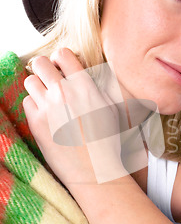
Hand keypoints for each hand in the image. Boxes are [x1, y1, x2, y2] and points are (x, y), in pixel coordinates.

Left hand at [23, 48, 125, 187]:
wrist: (94, 170)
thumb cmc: (106, 142)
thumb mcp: (110, 108)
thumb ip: (95, 88)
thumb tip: (86, 76)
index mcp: (84, 86)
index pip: (63, 54)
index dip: (60, 59)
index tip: (62, 67)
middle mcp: (64, 92)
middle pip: (40, 63)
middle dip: (44, 69)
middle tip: (50, 79)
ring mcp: (47, 107)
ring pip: (29, 80)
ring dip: (37, 86)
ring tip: (47, 97)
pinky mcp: (36, 122)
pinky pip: (27, 102)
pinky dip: (34, 105)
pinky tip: (45, 115)